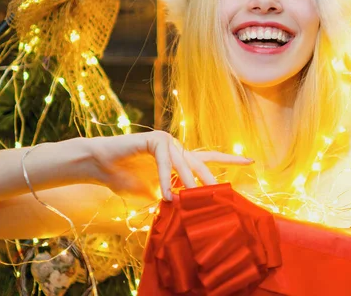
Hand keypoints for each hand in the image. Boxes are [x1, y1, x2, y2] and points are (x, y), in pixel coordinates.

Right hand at [87, 131, 252, 200]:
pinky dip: (166, 177)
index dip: (229, 159)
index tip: (251, 161)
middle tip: (226, 193)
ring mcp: (166, 142)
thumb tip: (189, 211)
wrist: (100, 167)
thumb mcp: (153, 194)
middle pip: (202, 163)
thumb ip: (171, 198)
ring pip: (184, 163)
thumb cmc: (124, 180)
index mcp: (178, 160)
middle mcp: (176, 148)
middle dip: (213, 179)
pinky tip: (167, 193)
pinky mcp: (154, 138)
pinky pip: (165, 160)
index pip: (207, 159)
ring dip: (188, 183)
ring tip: (194, 200)